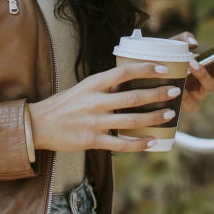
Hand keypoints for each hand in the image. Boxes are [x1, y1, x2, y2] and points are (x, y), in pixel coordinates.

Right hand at [27, 62, 182, 152]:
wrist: (39, 125)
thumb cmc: (64, 104)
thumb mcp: (84, 88)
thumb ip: (105, 86)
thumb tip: (130, 81)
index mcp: (93, 84)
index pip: (124, 72)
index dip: (146, 69)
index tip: (164, 68)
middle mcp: (95, 101)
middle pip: (132, 97)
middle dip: (157, 94)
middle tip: (175, 91)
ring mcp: (94, 122)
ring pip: (131, 120)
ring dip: (153, 117)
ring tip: (170, 115)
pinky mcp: (91, 141)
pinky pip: (120, 143)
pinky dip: (138, 144)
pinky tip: (152, 142)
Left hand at [170, 32, 213, 113]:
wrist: (151, 75)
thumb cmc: (166, 59)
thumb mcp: (173, 44)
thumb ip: (183, 39)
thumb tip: (194, 44)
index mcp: (210, 65)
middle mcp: (208, 79)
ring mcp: (199, 92)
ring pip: (209, 85)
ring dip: (203, 73)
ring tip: (192, 63)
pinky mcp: (188, 105)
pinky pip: (192, 103)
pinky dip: (186, 95)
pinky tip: (180, 86)